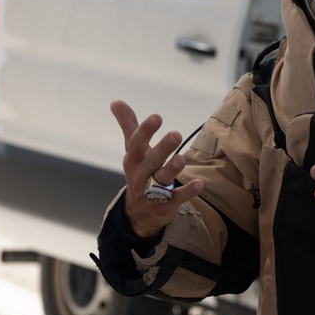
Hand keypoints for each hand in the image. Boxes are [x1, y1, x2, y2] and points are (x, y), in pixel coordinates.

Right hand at [110, 99, 203, 240]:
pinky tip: (199, 184)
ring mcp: (152, 191)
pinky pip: (176, 198)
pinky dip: (187, 192)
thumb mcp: (132, 150)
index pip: (137, 143)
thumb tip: (115, 101)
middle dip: (162, 148)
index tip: (156, 117)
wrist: (138, 213)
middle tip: (176, 134)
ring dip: (172, 170)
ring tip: (182, 159)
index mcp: (133, 159)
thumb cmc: (138, 171)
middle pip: (151, 160)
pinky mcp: (165, 205)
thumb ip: (127, 125)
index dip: (145, 130)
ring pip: (161, 180)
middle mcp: (141, 174)